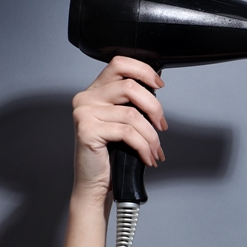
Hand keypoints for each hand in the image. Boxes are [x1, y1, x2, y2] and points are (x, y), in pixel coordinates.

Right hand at [71, 56, 166, 199]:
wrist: (96, 182)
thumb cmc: (112, 153)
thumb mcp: (124, 121)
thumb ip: (133, 103)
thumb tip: (156, 90)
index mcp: (96, 91)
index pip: (119, 64)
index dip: (143, 71)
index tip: (159, 85)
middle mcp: (87, 98)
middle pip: (130, 87)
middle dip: (154, 108)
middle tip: (161, 126)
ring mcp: (84, 113)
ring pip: (132, 114)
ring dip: (151, 136)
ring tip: (154, 150)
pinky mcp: (87, 130)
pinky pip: (127, 132)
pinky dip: (143, 146)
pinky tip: (146, 157)